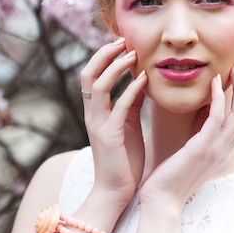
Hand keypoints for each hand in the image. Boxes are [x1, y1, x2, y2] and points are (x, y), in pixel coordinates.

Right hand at [80, 38, 148, 209]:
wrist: (114, 193)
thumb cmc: (124, 160)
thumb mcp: (127, 125)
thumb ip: (131, 103)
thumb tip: (141, 79)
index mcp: (95, 111)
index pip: (92, 75)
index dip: (104, 55)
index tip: (122, 41)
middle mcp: (92, 114)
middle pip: (88, 73)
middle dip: (104, 53)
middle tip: (124, 39)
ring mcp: (98, 124)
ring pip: (98, 85)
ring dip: (115, 66)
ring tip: (133, 53)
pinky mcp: (109, 135)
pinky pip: (119, 106)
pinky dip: (131, 89)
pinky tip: (145, 78)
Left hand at [139, 63, 233, 210]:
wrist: (161, 200)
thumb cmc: (169, 176)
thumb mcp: (190, 152)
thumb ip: (199, 136)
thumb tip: (198, 115)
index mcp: (223, 150)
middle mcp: (225, 149)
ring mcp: (216, 150)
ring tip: (232, 69)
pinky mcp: (202, 149)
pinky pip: (217, 118)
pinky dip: (218, 98)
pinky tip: (213, 83)